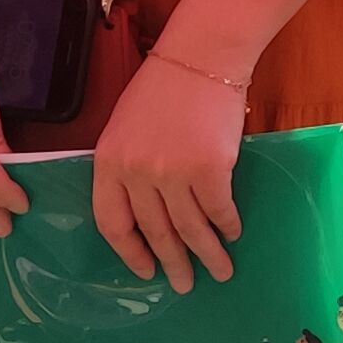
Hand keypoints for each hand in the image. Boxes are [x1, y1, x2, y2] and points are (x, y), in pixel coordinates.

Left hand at [90, 51, 244, 290]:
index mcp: (109, 162)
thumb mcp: (126, 128)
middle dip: (173, 264)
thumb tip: (147, 215)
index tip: (145, 270)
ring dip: (207, 255)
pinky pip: (219, 210)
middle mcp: (137, 172)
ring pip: (190, 229)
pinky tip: (232, 234)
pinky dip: (227, 226)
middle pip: (155, 232)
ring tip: (220, 271)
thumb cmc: (163, 90)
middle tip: (184, 285)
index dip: (130, 253)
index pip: (112, 222)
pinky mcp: (210, 169)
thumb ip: (127, 168)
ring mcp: (173, 172)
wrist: (200, 57)